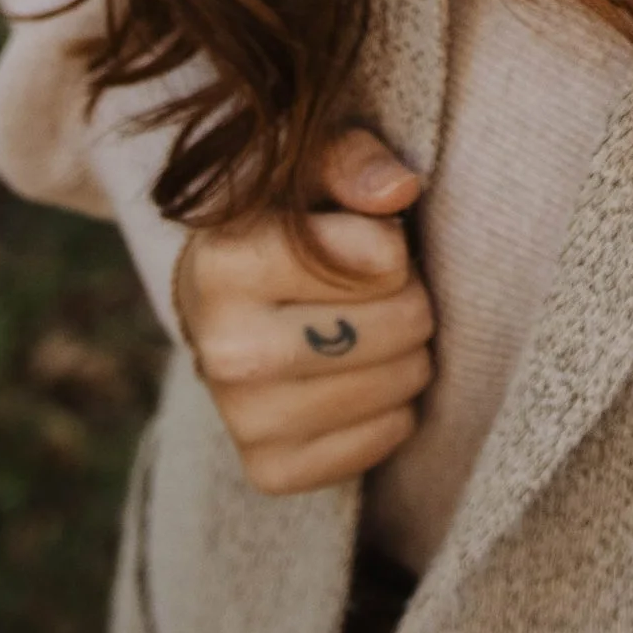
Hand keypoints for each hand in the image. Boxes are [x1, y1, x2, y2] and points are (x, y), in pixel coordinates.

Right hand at [176, 126, 433, 497]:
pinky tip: (356, 378)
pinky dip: (393, 408)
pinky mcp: (270, 471)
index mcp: (223, 263)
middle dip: (410, 297)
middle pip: (403, 321)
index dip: (393, 244)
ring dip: (408, 352)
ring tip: (367, 329)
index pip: (381, 257)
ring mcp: (242, 420)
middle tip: (375, 290)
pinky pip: (388, 437)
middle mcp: (223, 349)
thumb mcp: (309, 170)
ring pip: (402, 383)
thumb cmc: (283, 224)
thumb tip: (397, 190)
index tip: (366, 239)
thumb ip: (353, 161)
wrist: (224, 310)